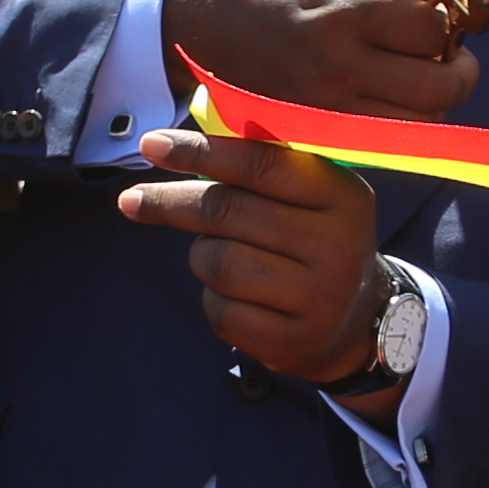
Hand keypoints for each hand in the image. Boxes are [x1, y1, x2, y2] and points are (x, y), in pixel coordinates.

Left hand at [117, 128, 381, 382]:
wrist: (355, 321)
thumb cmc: (310, 241)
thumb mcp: (308, 197)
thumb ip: (259, 168)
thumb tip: (174, 147)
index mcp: (342, 195)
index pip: (260, 164)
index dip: (200, 152)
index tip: (151, 145)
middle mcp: (337, 245)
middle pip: (228, 212)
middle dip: (171, 203)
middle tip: (133, 200)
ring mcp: (317, 299)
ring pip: (218, 263)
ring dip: (202, 256)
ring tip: (219, 256)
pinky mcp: (292, 342)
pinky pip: (221, 311)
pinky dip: (214, 300)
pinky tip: (236, 297)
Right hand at [161, 0, 479, 122]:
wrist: (199, 13)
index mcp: (350, 8)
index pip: (437, 31)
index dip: (453, 20)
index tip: (440, 9)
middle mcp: (340, 65)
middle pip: (439, 90)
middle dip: (458, 69)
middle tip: (450, 52)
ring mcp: (326, 106)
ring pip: (416, 126)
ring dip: (432, 101)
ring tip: (419, 71)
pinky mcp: (312, 130)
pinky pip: (379, 145)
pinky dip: (396, 125)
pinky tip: (387, 95)